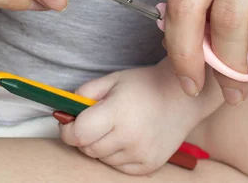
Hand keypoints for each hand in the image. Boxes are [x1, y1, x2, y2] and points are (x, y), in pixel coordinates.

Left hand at [59, 60, 200, 175]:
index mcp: (117, 112)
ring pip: (101, 159)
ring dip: (100, 146)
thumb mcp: (112, 80)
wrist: (182, 97)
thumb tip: (65, 111)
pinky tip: (126, 138)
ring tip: (115, 127)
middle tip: (94, 121)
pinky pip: (117, 167)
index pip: (78, 134)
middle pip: (88, 149)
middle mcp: (129, 137)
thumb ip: (84, 93)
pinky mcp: (148, 165)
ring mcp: (140, 154)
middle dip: (83, 136)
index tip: (69, 122)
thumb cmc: (144, 85)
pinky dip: (115, 155)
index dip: (67, 129)